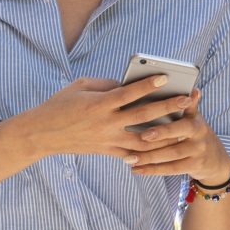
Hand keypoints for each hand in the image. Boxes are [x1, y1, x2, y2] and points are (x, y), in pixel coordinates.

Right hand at [11, 76, 190, 162]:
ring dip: (165, 133)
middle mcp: (106, 123)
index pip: (129, 93)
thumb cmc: (61, 104)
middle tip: (186, 100)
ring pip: (143, 139)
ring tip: (182, 126)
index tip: (165, 77)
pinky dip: (149, 150)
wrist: (42, 134)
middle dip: (167, 107)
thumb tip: (128, 84)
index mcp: (99, 104)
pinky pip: (132, 153)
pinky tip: (164, 145)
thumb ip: (106, 84)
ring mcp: (108, 140)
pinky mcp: (107, 151)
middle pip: (143, 115)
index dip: (147, 84)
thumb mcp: (81, 86)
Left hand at [124, 101, 229, 183]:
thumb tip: (193, 89)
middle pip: (174, 145)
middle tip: (135, 146)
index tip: (145, 132)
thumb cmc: (197, 131)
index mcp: (196, 125)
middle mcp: (199, 141)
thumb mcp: (195, 118)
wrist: (215, 158)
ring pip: (170, 158)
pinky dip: (152, 170)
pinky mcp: (192, 168)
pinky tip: (136, 170)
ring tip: (129, 158)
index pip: (181, 126)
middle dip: (154, 146)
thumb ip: (189, 105)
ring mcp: (196, 155)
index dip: (164, 130)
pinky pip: (170, 170)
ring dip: (148, 159)